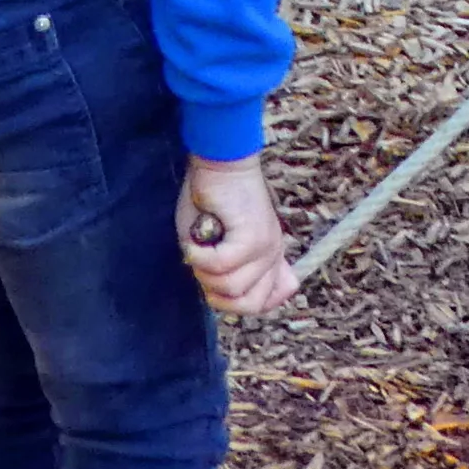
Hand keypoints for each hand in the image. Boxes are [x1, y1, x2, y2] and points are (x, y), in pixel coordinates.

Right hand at [178, 157, 297, 314]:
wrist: (220, 162)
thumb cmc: (212, 200)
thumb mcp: (219, 243)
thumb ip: (227, 270)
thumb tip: (223, 293)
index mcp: (268, 258)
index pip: (264, 302)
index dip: (235, 303)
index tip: (215, 283)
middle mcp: (272, 255)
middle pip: (247, 305)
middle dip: (215, 292)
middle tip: (204, 262)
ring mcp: (266, 248)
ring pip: (230, 287)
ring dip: (204, 271)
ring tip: (201, 246)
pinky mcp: (253, 238)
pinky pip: (221, 266)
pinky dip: (199, 256)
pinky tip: (196, 241)